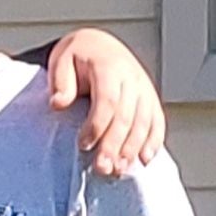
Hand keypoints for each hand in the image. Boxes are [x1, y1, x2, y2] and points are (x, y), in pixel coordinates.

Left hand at [45, 31, 164, 178]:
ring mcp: (144, 89)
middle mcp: (132, 77)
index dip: (97, 126)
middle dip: (114, 145)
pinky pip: (157, 122)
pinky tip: (144, 160)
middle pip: (127, 116)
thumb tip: (58, 103)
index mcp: (109, 66)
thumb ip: (60, 82)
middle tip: (102, 168)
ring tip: (118, 170)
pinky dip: (154, 142)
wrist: (99, 46)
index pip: (108, 100)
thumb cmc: (78, 57)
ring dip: (132, 149)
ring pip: (144, 122)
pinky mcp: (151, 99)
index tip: (83, 145)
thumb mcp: (61, 61)